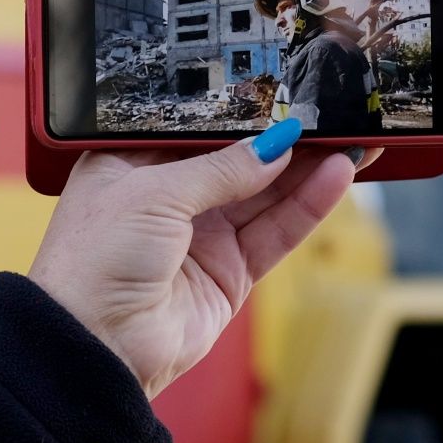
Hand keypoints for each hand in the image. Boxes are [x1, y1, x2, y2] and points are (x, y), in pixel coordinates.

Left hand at [26, 125, 362, 397]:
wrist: (93, 347)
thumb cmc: (94, 261)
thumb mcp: (153, 194)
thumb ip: (220, 168)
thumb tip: (274, 144)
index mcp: (132, 166)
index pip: (197, 130)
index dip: (240, 114)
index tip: (283, 94)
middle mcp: (168, 200)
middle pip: (239, 161)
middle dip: (284, 140)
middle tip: (331, 114)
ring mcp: (201, 238)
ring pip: (265, 195)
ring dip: (306, 170)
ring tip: (349, 140)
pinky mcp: (228, 274)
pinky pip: (274, 233)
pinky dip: (306, 207)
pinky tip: (335, 177)